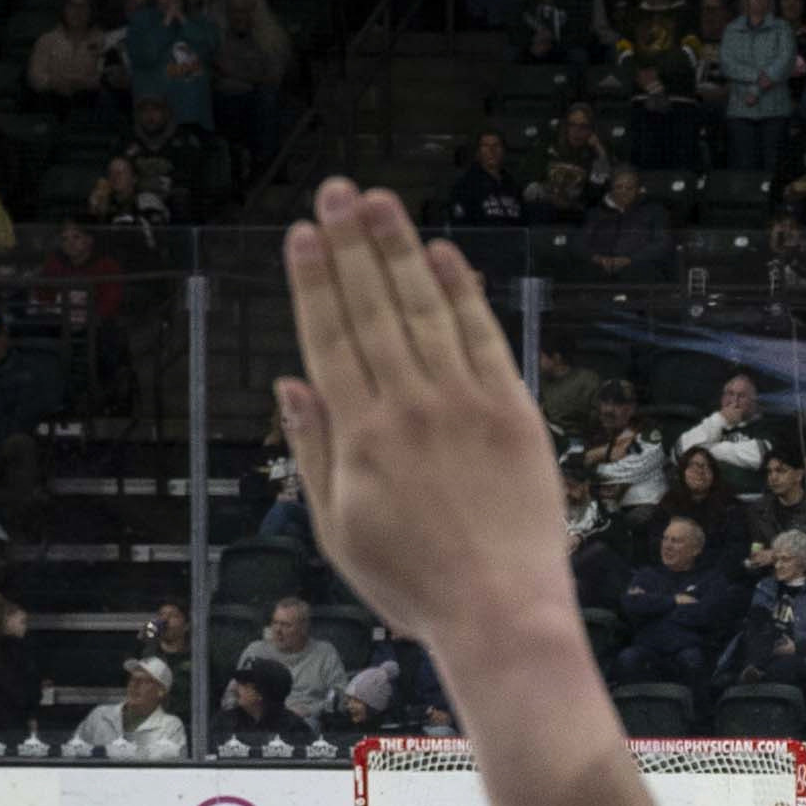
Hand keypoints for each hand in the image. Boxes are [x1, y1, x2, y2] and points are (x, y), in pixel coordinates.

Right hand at [280, 180, 586, 665]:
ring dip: (401, 251)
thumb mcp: (337, 527)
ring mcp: (465, 407)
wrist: (502, 614)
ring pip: (426, 311)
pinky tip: (444, 256)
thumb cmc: (414, 582)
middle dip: (350, 245)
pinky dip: (463, 295)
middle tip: (336, 191)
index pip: (329, 337)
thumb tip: (290, 383)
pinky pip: (485, 341)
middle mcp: (409, 407)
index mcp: (358, 433)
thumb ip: (313, 449)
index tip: (301, 233)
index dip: (314, 280)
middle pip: (373, 308)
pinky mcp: (515, 416)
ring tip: (379, 202)